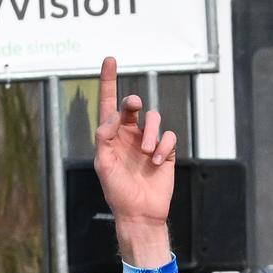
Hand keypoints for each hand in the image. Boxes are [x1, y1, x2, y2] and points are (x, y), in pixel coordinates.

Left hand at [92, 55, 177, 264]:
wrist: (139, 213)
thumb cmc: (117, 191)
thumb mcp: (104, 165)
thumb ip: (104, 139)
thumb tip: (110, 117)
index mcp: (110, 136)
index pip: (108, 104)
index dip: (108, 82)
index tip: (109, 60)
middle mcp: (129, 135)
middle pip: (133, 106)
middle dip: (133, 102)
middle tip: (134, 106)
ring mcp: (148, 142)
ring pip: (155, 118)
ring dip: (151, 132)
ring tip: (146, 152)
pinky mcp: (165, 151)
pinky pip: (169, 136)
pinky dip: (163, 147)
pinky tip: (155, 162)